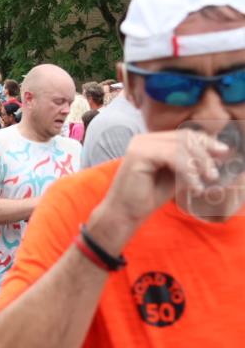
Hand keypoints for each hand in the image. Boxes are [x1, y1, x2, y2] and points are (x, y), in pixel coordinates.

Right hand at [100, 130, 230, 234]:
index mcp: (151, 141)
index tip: (223, 154)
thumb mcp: (176, 174)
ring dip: (198, 164)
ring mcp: (140, 145)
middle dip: (205, 154)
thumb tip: (218, 151)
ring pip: (181, 146)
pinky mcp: (139, 155)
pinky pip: (173, 156)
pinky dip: (188, 171)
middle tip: (213, 174)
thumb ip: (191, 162)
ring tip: (204, 182)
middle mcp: (143, 139)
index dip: (206, 142)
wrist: (125, 213)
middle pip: (185, 137)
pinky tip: (193, 186)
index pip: (184, 134)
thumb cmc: (148, 196)